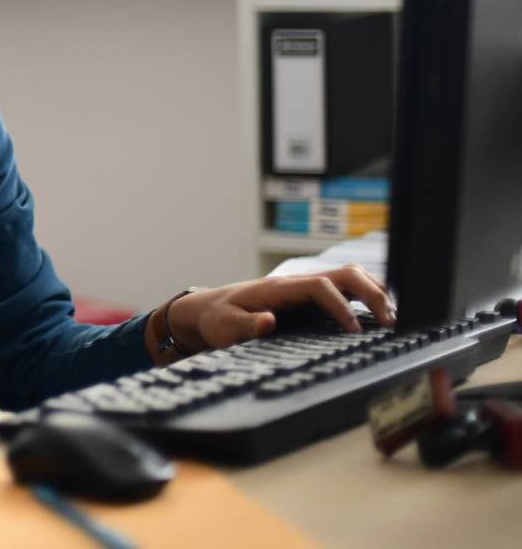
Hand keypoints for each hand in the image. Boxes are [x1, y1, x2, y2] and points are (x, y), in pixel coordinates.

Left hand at [166, 264, 396, 353]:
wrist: (210, 309)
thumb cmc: (218, 318)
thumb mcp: (224, 326)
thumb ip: (244, 326)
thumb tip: (267, 323)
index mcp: (279, 288)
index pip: (320, 287)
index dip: (341, 306)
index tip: (355, 331)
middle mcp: (297, 282)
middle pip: (345, 274)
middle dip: (372, 293)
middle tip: (391, 323)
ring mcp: (306, 287)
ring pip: (351, 277)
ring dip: (375, 292)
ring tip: (394, 319)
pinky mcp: (311, 296)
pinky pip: (347, 289)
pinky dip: (368, 297)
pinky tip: (381, 316)